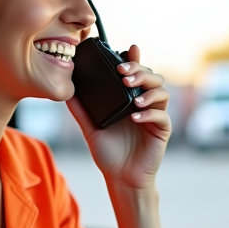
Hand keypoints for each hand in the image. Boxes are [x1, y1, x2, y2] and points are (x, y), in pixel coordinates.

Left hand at [67, 45, 170, 190]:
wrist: (121, 178)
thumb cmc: (108, 153)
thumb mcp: (89, 128)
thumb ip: (80, 109)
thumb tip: (66, 90)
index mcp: (129, 98)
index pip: (135, 72)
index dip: (134, 58)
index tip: (127, 49)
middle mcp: (144, 103)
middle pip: (152, 77)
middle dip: (140, 71)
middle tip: (124, 73)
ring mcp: (155, 115)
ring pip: (162, 92)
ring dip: (149, 90)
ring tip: (134, 97)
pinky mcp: (162, 130)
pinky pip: (162, 116)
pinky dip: (149, 114)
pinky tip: (135, 116)